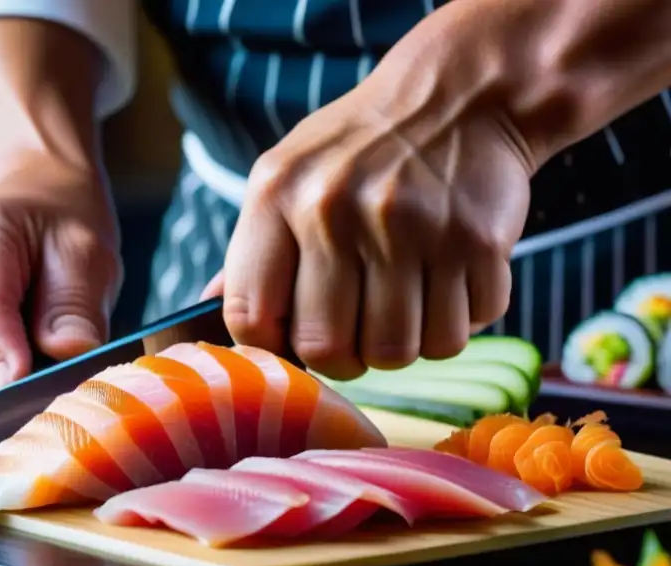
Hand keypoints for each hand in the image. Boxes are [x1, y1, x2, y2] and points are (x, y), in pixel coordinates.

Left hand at [202, 53, 534, 379]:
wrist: (461, 94)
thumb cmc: (359, 151)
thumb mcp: (285, 177)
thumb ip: (250, 253)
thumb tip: (203, 320)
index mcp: (277, 195)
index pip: (250, 317)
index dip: (271, 348)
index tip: (294, 340)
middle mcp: (336, 210)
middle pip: (326, 350)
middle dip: (343, 358)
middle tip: (356, 334)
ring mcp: (409, 227)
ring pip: (396, 353)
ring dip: (401, 346)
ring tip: (402, 306)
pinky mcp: (474, 243)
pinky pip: (455, 334)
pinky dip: (452, 325)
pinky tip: (445, 287)